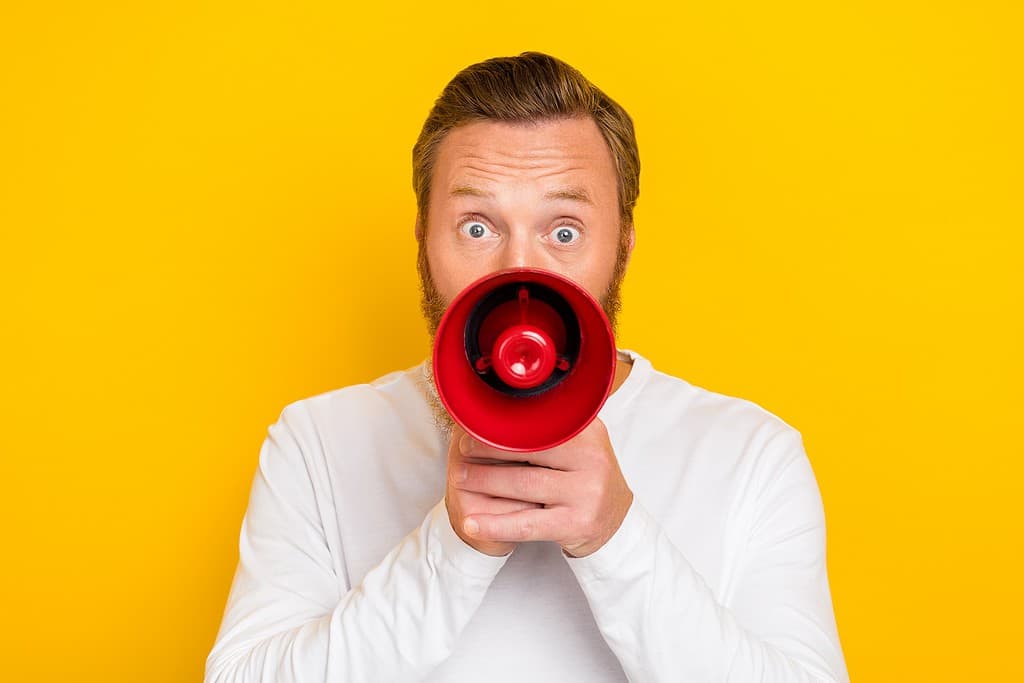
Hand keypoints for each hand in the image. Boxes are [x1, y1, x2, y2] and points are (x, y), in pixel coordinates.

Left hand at [449, 418, 633, 557]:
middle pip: (529, 452)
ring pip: (523, 486)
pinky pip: (527, 524)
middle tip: (463, 450)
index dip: (504, 426)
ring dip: (485, 481)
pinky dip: (495, 525)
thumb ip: (553, 424)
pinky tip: (472, 524)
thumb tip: (505, 401)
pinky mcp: (576, 524)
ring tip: (460, 479)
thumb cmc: (586, 475)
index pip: (540, 425)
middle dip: (488, 451)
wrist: (615, 518)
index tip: (476, 426)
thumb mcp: (581, 442)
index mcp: (589, 434)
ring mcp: (586, 494)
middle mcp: (592, 460)